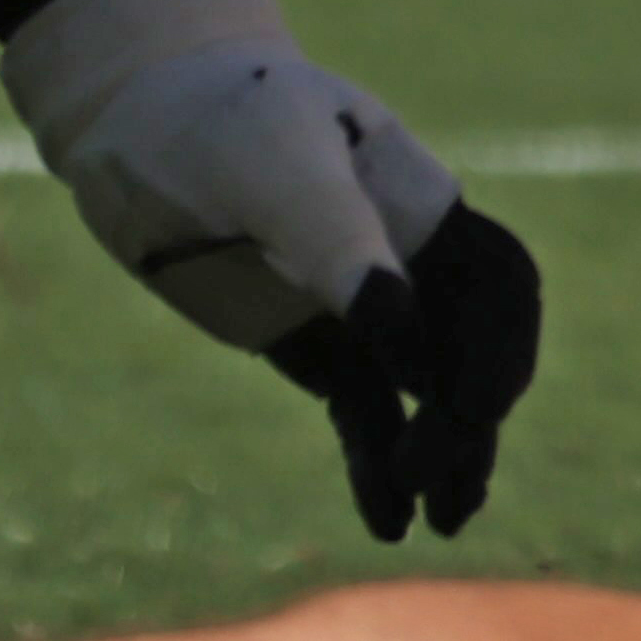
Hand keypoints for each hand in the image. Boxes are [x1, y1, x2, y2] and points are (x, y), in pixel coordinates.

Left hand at [0, 0, 543, 536]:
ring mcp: (361, 304)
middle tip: (434, 480)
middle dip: (470, 419)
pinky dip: (377, 464)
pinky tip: (386, 520)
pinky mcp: (315, 343)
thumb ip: (339, 245)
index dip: (499, 354)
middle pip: (474, 352)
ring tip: (438, 522)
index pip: (500, 291)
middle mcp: (410, 259)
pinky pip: (363, 413)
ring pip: (427, 393)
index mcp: (424, 207)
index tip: (463, 409)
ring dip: (444, 455)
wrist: (140, 119)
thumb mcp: (275, 171)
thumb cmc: (219, 120)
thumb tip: (403, 346)